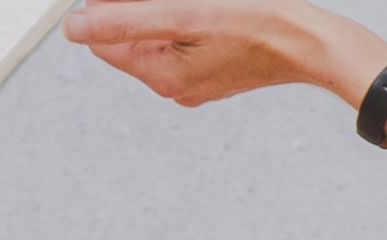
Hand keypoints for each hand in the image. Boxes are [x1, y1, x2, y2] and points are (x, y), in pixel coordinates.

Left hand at [66, 0, 376, 103]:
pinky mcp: (214, 67)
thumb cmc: (258, 26)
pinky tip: (211, 12)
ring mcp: (195, 78)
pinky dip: (186, 19)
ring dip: (167, 12)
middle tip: (182, 2)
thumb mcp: (183, 15)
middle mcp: (175, 84)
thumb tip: (74, 28)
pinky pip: (181, 38)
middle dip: (141, 8)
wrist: (313, 43)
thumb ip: (124, 20)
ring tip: (199, 6)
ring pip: (156, 33)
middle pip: (128, 34)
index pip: (103, 36)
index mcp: (162, 76)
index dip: (113, 5)